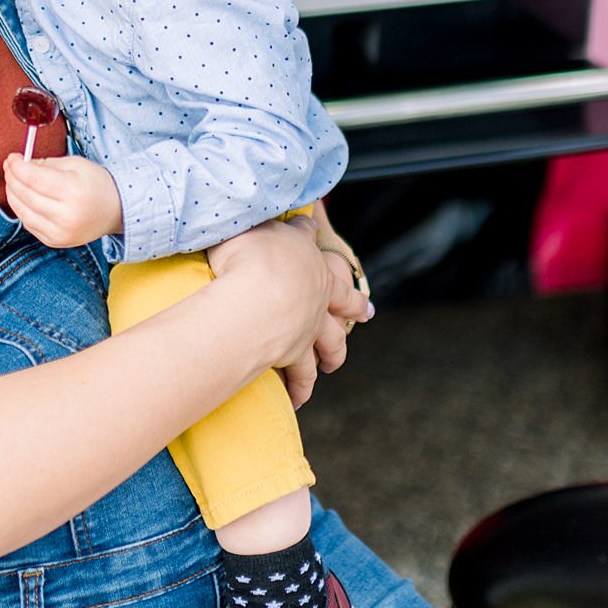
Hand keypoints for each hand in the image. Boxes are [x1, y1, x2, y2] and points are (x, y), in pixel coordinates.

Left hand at [4, 152, 123, 248]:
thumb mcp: (74, 164)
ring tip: (13, 181)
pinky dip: (22, 210)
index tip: (11, 157)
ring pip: (22, 212)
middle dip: (12, 178)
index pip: (33, 178)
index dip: (17, 167)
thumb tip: (18, 164)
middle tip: (9, 166)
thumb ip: (45, 163)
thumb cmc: (96, 183)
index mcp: (72, 191)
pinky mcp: (55, 241)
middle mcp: (65, 215)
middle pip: (25, 195)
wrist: (116, 210)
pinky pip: (29, 224)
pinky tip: (24, 198)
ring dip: (13, 194)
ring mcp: (60, 232)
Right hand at [205, 214, 370, 408]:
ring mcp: (311, 325)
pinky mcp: (298, 354)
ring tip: (333, 363)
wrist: (257, 297)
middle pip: (344, 299)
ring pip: (332, 342)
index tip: (312, 233)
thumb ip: (246, 219)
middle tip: (366, 312)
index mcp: (306, 255)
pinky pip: (302, 374)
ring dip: (334, 353)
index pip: (306, 238)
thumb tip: (240, 209)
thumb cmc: (249, 256)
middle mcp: (317, 291)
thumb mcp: (245, 226)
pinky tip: (298, 399)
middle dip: (355, 304)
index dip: (308, 234)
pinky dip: (300, 387)